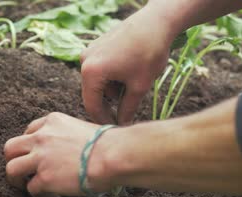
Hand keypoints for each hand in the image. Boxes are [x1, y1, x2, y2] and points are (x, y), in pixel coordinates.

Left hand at [4, 113, 114, 195]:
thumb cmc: (109, 144)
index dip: (31, 145)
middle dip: (14, 160)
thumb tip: (74, 151)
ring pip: (11, 169)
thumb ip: (70, 137)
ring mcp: (40, 158)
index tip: (38, 154)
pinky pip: (31, 190)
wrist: (113, 155)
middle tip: (24, 171)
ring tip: (28, 188)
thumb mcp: (84, 129)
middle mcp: (42, 137)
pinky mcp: (44, 178)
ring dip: (18, 180)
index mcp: (53, 121)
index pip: (30, 130)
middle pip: (10, 147)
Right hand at [80, 3, 175, 124]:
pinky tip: (129, 76)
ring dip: (113, 91)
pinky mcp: (97, 46)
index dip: (104, 121)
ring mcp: (90, 51)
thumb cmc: (149, 52)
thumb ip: (127, 109)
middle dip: (109, 106)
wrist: (157, 22)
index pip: (92, 105)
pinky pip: (101, 70)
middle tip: (124, 117)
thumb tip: (122, 125)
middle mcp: (85, 60)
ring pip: (98, 82)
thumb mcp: (139, 86)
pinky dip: (113, 78)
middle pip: (93, 94)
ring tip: (133, 89)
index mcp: (91, 72)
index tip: (115, 130)